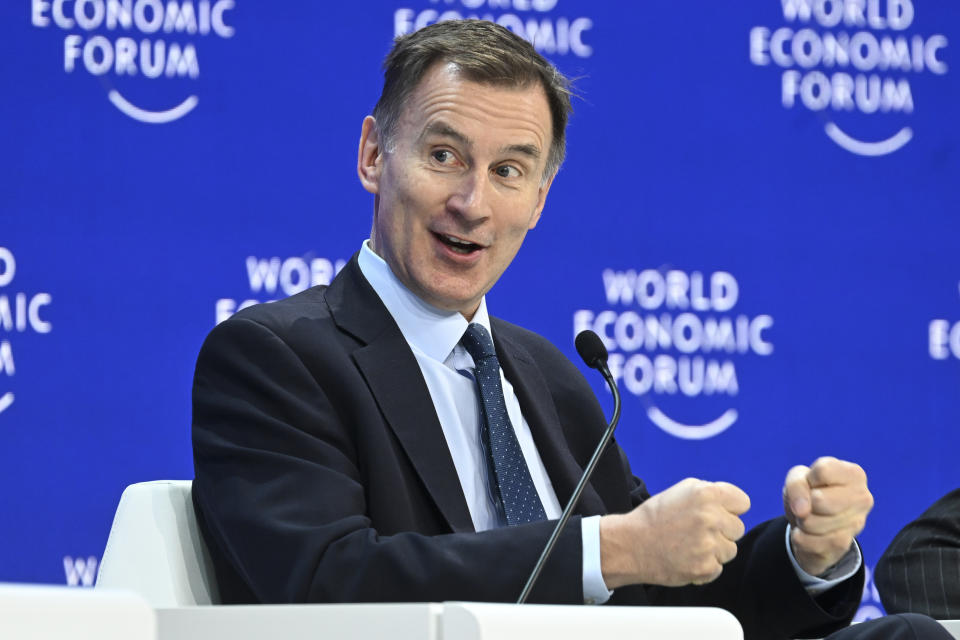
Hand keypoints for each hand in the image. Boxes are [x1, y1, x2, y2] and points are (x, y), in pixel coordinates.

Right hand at [599, 478, 750, 587]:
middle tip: (698, 531)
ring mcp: (709, 544)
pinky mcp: (705, 567)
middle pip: (738, 528)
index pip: (743, 503)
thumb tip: (731, 503)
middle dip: (722, 530)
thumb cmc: (653, 518)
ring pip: (731, 550)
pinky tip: (688, 558)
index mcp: (706, 494)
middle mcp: (710, 518)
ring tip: (691, 545)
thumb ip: (709, 493)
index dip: (730, 509)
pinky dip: (705, 566)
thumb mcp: (681, 491)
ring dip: (715, 550)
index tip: (718, 513)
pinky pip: (718, 568)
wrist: (631, 545)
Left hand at [783, 457, 872, 576]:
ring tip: (810, 518)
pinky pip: (810, 541)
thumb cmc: (809, 493)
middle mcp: (862, 498)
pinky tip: (810, 534)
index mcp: (854, 474)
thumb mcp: (798, 478)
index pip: (823, 471)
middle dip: (804, 503)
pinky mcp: (843, 545)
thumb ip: (796, 485)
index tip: (813, 484)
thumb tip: (802, 511)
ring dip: (801, 521)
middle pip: (819, 500)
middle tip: (809, 504)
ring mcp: (856, 524)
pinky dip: (801, 537)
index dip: (809, 479)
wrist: (814, 526)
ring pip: (812, 523)